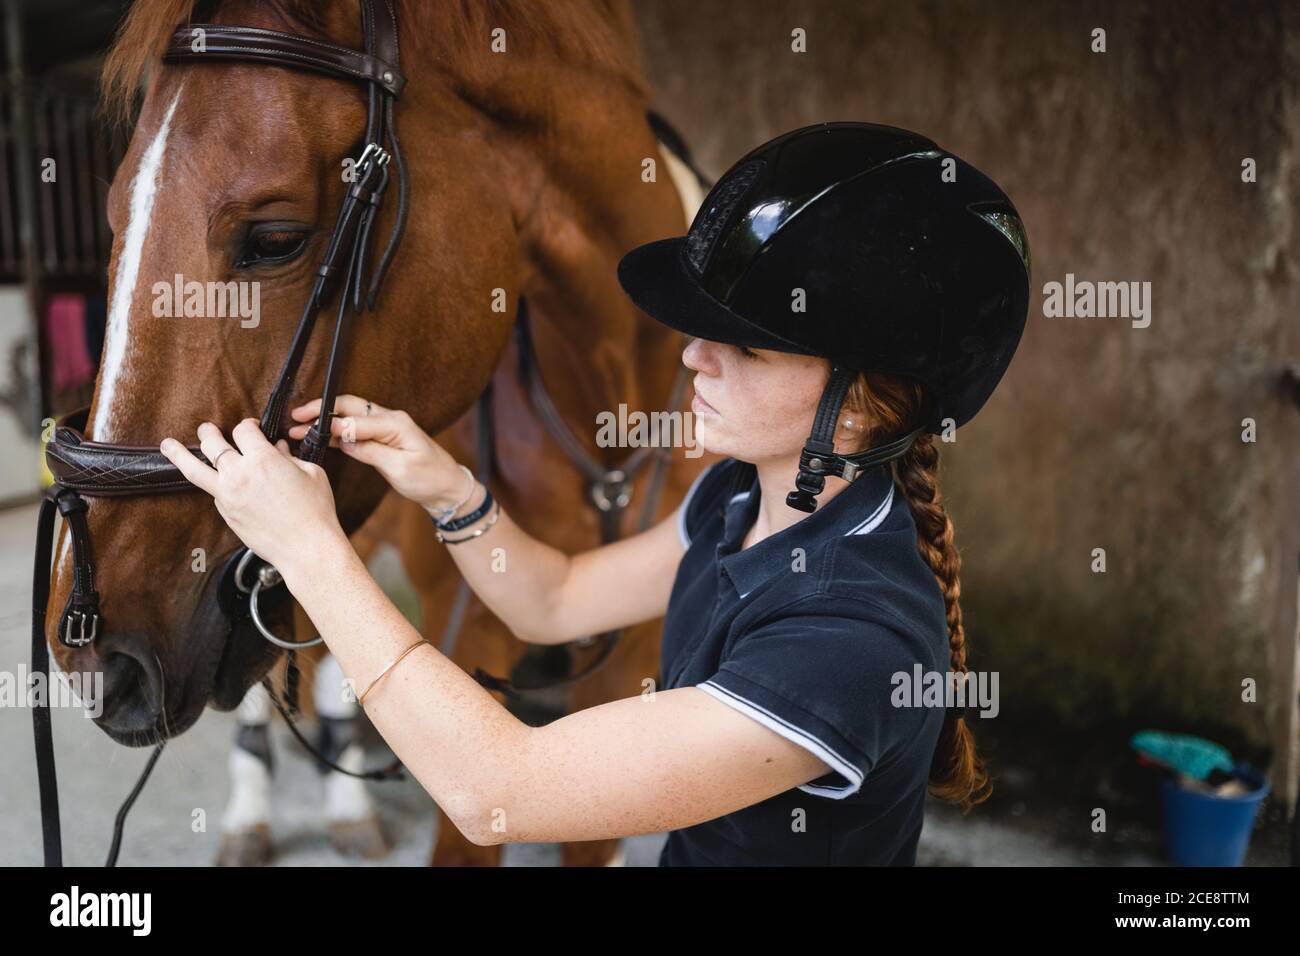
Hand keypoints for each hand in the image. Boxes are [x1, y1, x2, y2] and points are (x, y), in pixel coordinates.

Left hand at [159, 419, 347, 576]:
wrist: (307, 548)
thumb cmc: (315, 511)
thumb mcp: (311, 473)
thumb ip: (290, 457)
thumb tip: (279, 449)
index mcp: (263, 459)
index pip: (243, 429)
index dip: (248, 425)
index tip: (252, 428)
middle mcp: (240, 474)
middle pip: (213, 443)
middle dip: (209, 432)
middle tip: (207, 429)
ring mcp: (228, 495)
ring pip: (194, 469)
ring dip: (179, 454)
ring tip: (167, 445)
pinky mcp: (226, 514)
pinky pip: (213, 493)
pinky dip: (213, 484)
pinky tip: (212, 482)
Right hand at [287, 395, 468, 511]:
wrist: (448, 487)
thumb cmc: (430, 478)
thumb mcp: (400, 468)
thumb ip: (371, 450)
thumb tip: (344, 439)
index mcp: (395, 423)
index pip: (355, 418)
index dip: (330, 423)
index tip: (306, 429)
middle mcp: (390, 419)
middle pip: (349, 407)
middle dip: (321, 410)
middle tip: (295, 417)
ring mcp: (386, 427)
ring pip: (349, 416)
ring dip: (324, 421)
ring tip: (298, 427)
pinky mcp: (383, 438)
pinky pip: (355, 429)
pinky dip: (336, 432)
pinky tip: (318, 437)